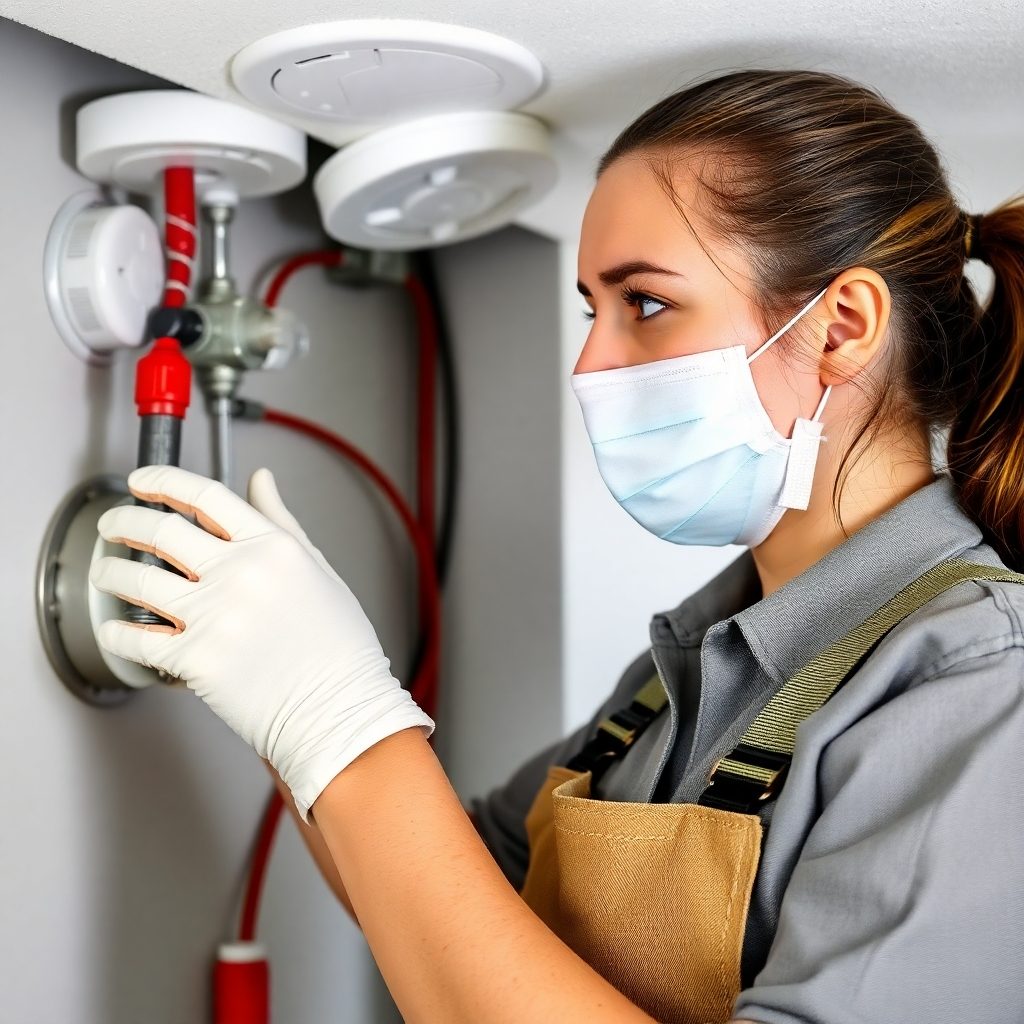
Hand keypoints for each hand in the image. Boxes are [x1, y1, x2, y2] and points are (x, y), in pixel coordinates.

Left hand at [90, 465, 432, 819]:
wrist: (339, 708)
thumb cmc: (337, 647)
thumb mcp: (318, 569)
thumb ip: (282, 521)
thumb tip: (261, 480)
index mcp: (274, 547)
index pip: (205, 496)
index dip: (163, 482)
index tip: (143, 483)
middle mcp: (241, 574)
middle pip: (160, 530)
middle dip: (124, 522)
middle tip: (114, 525)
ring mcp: (215, 615)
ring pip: (136, 579)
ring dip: (110, 571)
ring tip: (107, 572)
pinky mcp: (195, 658)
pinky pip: (134, 638)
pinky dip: (116, 632)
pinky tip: (116, 628)